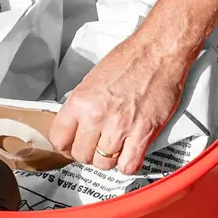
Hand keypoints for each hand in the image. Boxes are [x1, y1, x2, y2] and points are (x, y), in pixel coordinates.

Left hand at [52, 32, 191, 174]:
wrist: (158, 52)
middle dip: (87, 154)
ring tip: (114, 149)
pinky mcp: (143, 133)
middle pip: (81, 155)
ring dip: (108, 159)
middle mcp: (97, 116)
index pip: (58, 139)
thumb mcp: (92, 79)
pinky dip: (128, 164)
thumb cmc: (129, 60)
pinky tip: (129, 153)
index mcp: (80, 101)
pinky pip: (129, 165)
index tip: (71, 146)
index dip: (65, 146)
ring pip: (103, 164)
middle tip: (95, 147)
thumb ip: (82, 104)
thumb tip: (75, 124)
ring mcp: (120, 127)